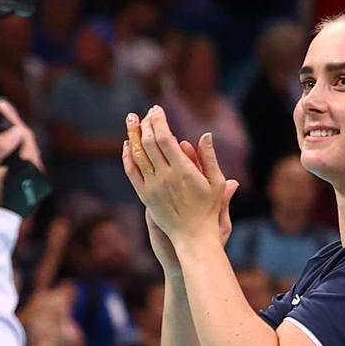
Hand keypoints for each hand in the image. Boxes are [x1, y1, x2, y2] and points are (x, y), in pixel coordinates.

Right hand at [0, 103, 42, 208]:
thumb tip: (17, 130)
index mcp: (31, 166)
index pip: (26, 135)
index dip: (12, 117)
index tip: (0, 104)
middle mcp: (35, 171)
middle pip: (26, 141)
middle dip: (13, 123)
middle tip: (0, 109)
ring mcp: (30, 176)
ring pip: (23, 149)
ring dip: (12, 135)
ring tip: (1, 120)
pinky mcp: (23, 181)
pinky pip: (18, 158)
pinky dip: (10, 147)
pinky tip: (2, 141)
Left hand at [124, 108, 236, 245]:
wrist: (193, 235)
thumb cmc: (209, 209)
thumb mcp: (216, 183)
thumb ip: (210, 158)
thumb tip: (206, 135)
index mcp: (184, 171)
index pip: (165, 138)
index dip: (159, 121)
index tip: (158, 109)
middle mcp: (165, 176)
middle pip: (149, 142)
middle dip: (147, 123)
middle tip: (146, 112)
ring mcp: (152, 185)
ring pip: (138, 153)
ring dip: (133, 134)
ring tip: (131, 120)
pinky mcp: (144, 194)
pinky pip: (131, 170)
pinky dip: (128, 155)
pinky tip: (128, 144)